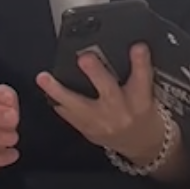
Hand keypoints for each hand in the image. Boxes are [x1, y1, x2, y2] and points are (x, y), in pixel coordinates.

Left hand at [36, 44, 164, 163]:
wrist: (138, 141)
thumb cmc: (140, 112)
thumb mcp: (145, 91)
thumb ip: (134, 71)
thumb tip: (112, 48)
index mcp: (141, 98)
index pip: (143, 77)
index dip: (140, 61)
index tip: (137, 47)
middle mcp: (122, 111)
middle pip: (109, 91)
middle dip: (96, 74)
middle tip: (85, 59)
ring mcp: (103, 122)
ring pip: (78, 106)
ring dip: (58, 91)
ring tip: (44, 78)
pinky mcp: (89, 131)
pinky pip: (69, 116)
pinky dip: (57, 103)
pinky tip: (47, 93)